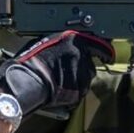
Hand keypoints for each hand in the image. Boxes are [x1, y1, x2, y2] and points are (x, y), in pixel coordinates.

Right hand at [0, 30, 115, 115]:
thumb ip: (63, 44)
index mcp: (74, 40)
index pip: (98, 44)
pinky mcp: (79, 91)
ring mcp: (81, 75)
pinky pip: (79, 92)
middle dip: (81, 68)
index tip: (108, 55)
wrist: (26, 82)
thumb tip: (69, 46)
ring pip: (85, 79)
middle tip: (64, 72)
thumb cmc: (30, 61)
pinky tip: (58, 90)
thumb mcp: (47, 42)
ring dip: (76, 80)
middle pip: (89, 64)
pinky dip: (72, 92)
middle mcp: (82, 56)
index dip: (104, 51)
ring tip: (58, 81)